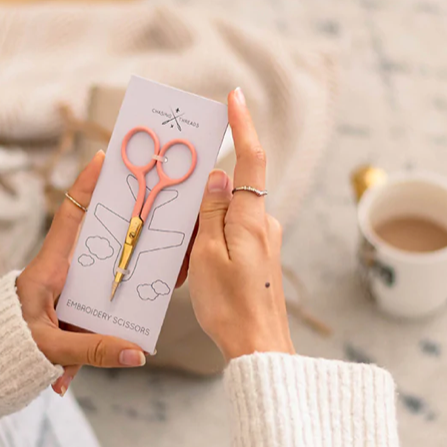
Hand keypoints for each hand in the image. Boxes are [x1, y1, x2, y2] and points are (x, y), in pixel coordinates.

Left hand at [16, 151, 147, 394]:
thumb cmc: (4, 349)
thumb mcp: (49, 350)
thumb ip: (91, 352)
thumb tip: (136, 353)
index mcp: (47, 270)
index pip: (68, 219)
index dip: (85, 187)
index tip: (101, 158)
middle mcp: (57, 275)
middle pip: (98, 247)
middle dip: (125, 238)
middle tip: (155, 219)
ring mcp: (64, 295)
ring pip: (102, 287)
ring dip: (121, 301)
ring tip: (150, 300)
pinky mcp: (67, 315)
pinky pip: (96, 318)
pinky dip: (106, 337)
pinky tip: (108, 355)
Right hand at [188, 88, 294, 359]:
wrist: (259, 350)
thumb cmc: (230, 307)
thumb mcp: (207, 256)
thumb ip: (211, 213)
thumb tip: (215, 176)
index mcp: (252, 219)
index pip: (250, 159)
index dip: (242, 124)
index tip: (234, 96)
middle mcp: (264, 224)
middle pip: (230, 194)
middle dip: (201, 204)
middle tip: (181, 231)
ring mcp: (265, 242)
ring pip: (226, 219)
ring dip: (203, 234)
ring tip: (188, 268)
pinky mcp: (261, 259)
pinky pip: (230, 239)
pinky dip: (210, 248)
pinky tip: (197, 275)